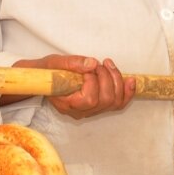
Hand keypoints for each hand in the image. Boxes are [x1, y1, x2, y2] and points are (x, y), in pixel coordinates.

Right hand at [13, 53, 135, 119]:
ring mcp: (90, 111)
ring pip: (114, 102)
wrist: (43, 79)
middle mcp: (80, 111)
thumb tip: (93, 63)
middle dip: (107, 77)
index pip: (88, 99)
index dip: (93, 81)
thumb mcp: (53, 63)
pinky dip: (127, 92)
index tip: (87, 67)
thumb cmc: (46, 71)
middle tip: (99, 63)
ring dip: (116, 80)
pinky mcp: (98, 106)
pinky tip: (130, 80)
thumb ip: (72, 63)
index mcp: (66, 103)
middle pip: (104, 100)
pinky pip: (118, 104)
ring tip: (108, 64)